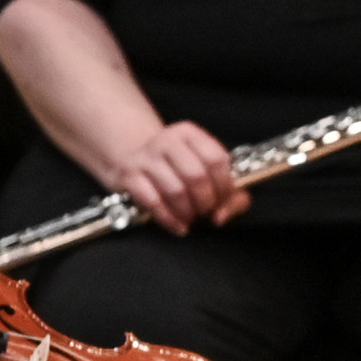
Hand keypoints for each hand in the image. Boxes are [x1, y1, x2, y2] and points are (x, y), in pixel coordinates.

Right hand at [111, 121, 244, 231]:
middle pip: (195, 175)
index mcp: (189, 133)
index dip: (224, 186)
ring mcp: (145, 157)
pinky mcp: (129, 176)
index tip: (223, 200)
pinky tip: (178, 226)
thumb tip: (222, 217)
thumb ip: (231, 193)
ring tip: (191, 218)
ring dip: (188, 212)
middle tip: (206, 212)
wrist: (133, 156)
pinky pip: (153, 202)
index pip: (216, 159)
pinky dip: (169, 219)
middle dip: (206, 201)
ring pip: (175, 190)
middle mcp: (167, 140)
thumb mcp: (205, 168)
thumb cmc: (178, 167)